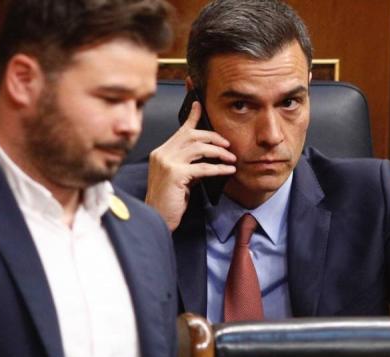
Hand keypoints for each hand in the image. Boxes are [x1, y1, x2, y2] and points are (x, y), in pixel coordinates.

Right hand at [145, 101, 235, 230]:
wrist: (157, 218)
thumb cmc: (168, 201)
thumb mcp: (178, 178)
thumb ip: (188, 164)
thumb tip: (208, 157)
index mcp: (161, 152)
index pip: (180, 130)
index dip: (192, 116)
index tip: (199, 105)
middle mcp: (162, 154)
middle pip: (192, 135)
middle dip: (213, 137)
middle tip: (228, 145)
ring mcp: (167, 163)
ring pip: (199, 148)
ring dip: (219, 152)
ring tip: (231, 158)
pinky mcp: (175, 174)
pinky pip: (203, 167)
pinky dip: (219, 168)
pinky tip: (228, 170)